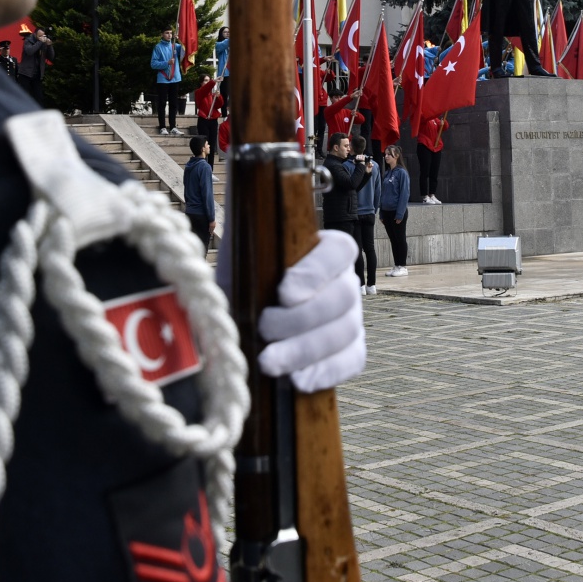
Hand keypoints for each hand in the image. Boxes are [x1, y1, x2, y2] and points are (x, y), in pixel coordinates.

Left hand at [257, 230, 364, 391]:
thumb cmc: (242, 283)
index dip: (316, 272)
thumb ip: (244, 236)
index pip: (339, 251)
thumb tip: (230, 201)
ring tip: (268, 362)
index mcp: (324, 251)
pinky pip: (351, 361)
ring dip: (304, 350)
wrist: (243, 322)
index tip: (283, 292)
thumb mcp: (241, 256)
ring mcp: (352, 317)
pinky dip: (325, 372)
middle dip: (300, 318)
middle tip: (264, 329)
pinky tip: (298, 380)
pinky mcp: (350, 351)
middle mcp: (345, 281)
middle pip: (343, 297)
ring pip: (346, 332)